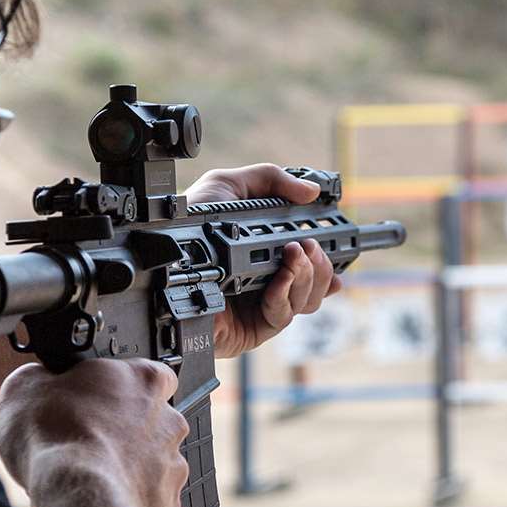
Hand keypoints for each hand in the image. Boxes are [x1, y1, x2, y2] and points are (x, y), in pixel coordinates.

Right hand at [0, 358, 188, 506]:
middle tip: (87, 439)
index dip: (117, 386)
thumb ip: (43, 376)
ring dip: (126, 465)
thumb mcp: (25, 385)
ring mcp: (172, 463)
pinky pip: (147, 498)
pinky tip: (99, 500)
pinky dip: (127, 499)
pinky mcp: (167, 503)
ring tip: (89, 475)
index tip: (95, 398)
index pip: (145, 373)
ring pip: (151, 462)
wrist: (76, 499)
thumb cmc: (57, 441)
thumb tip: (40, 381)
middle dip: (123, 430)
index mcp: (143, 380)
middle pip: (150, 419)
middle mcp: (168, 419)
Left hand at [186, 164, 341, 356]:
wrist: (165, 258)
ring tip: (296, 254)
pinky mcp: (252, 327)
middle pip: (318, 284)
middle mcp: (269, 281)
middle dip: (324, 263)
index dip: (331, 257)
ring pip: (308, 301)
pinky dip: (288, 292)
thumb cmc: (188, 223)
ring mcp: (262, 305)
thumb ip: (270, 179)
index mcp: (267, 254)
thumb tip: (311, 191)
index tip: (342, 244)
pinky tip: (282, 275)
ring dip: (310, 276)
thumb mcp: (229, 186)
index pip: (311, 261)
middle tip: (310, 244)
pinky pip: (284, 315)